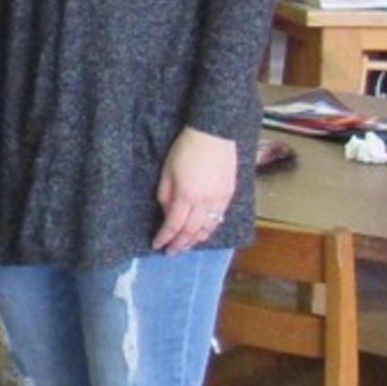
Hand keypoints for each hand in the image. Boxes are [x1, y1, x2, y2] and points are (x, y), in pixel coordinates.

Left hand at [153, 127, 238, 253]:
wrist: (214, 134)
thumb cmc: (185, 148)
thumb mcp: (166, 171)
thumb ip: (165, 195)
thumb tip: (167, 213)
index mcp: (186, 195)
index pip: (173, 225)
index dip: (164, 237)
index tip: (157, 244)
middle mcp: (204, 202)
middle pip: (191, 232)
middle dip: (180, 244)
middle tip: (171, 251)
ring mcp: (219, 199)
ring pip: (208, 229)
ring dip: (195, 240)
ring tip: (186, 245)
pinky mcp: (229, 194)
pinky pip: (219, 219)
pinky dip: (210, 229)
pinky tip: (203, 232)